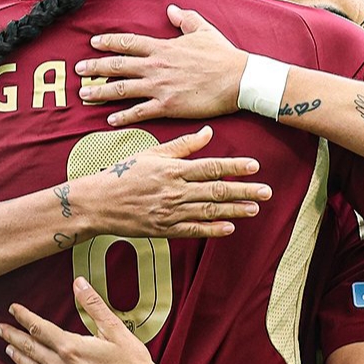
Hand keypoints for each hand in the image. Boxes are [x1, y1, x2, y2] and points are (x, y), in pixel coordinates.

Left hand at [0, 277, 165, 363]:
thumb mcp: (115, 328)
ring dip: (20, 359)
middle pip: (31, 350)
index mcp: (72, 348)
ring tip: (8, 349)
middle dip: (14, 337)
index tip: (12, 308)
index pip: (39, 329)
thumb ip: (94, 305)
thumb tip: (78, 282)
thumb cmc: (133, 362)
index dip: (24, 317)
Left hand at [75, 5, 247, 126]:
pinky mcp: (167, 107)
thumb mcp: (202, 30)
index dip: (108, 42)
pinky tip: (109, 120)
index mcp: (163, 47)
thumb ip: (184, 19)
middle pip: (118, 66)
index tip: (93, 43)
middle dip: (95, 68)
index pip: (128, 42)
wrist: (238, 79)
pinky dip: (122, 116)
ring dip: (101, 92)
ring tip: (85, 95)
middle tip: (79, 71)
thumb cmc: (223, 55)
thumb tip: (171, 9)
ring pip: (122, 89)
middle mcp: (156, 66)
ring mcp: (160, 87)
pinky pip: (139, 112)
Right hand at [78, 125, 271, 239]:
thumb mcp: (151, 153)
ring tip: (254, 208)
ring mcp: (170, 212)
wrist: (97, 202)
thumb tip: (208, 133)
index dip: (234, 167)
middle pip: (216, 190)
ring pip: (209, 211)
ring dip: (234, 210)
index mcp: (172, 169)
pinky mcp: (164, 229)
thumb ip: (182, 145)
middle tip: (266, 192)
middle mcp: (174, 191)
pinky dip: (212, 230)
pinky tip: (229, 228)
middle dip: (244, 190)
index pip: (210, 167)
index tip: (254, 166)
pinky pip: (193, 230)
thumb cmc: (123, 174)